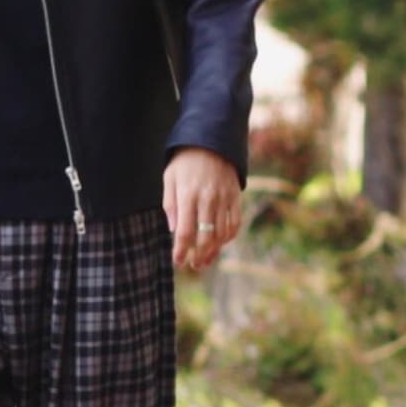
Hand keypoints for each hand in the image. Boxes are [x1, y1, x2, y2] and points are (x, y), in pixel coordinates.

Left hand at [162, 147, 241, 269]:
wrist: (211, 140)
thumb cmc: (185, 161)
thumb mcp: (170, 178)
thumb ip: (170, 205)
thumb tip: (174, 230)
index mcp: (188, 194)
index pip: (185, 231)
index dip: (182, 250)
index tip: (178, 262)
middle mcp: (208, 198)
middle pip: (206, 237)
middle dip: (199, 256)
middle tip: (194, 266)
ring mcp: (224, 198)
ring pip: (222, 233)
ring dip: (215, 251)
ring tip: (206, 260)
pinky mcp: (236, 196)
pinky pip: (235, 223)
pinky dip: (229, 237)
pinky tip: (220, 243)